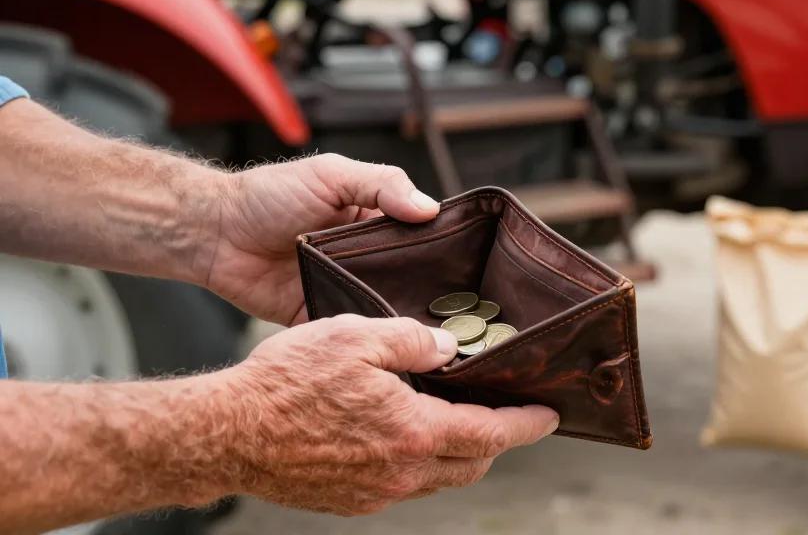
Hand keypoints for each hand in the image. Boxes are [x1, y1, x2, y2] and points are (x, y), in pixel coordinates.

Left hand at [203, 154, 439, 324]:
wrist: (216, 233)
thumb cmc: (271, 195)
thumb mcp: (332, 175)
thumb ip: (382, 185)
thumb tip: (430, 208)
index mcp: (374, 222)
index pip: (421, 238)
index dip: (443, 251)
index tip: (469, 269)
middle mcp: (365, 258)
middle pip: (409, 279)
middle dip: (429, 293)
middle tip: (460, 312)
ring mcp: (345, 288)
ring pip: (385, 308)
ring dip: (401, 318)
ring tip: (433, 336)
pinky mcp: (321, 316)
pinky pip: (351, 332)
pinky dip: (367, 339)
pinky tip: (389, 346)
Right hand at [225, 315, 558, 514]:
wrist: (227, 433)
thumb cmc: (286, 383)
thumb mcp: (355, 336)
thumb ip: (412, 340)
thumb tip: (447, 348)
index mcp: (413, 432)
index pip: (492, 433)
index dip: (527, 424)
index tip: (549, 416)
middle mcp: (401, 472)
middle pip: (472, 464)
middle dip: (497, 440)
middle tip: (506, 414)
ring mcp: (375, 493)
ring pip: (439, 479)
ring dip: (460, 453)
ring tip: (459, 420)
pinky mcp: (350, 501)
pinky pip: (404, 486)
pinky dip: (422, 463)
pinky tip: (406, 436)